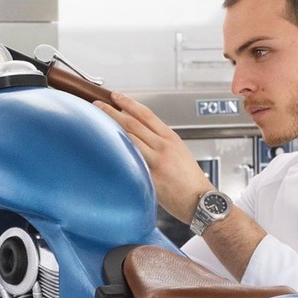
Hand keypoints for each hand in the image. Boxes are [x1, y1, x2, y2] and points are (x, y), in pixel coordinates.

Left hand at [94, 92, 214, 222]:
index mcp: (171, 138)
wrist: (200, 201)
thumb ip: (161, 143)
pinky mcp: (151, 176)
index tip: (116, 96)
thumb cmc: (191, 181)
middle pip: (134, 123)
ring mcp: (157, 160)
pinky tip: (106, 147)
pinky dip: (118, 152)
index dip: (129, 103)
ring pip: (130, 138)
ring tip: (97, 121)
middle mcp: (164, 146)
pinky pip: (131, 161)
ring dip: (111, 127)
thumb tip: (142, 136)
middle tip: (99, 104)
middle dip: (113, 110)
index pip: (147, 114)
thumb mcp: (179, 153)